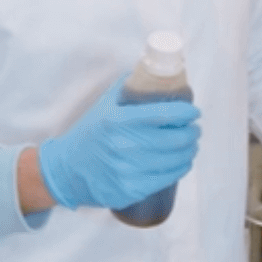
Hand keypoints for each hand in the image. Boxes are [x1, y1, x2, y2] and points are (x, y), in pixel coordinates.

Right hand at [36, 76, 200, 210]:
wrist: (66, 171)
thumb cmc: (88, 135)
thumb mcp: (102, 106)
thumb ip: (126, 88)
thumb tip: (151, 72)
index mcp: (117, 120)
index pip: (163, 113)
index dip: (185, 113)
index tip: (194, 112)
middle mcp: (124, 145)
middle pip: (175, 139)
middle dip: (192, 132)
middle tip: (195, 129)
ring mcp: (128, 170)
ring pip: (175, 160)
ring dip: (190, 150)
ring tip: (191, 145)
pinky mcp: (132, 189)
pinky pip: (167, 178)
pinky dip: (181, 168)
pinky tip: (183, 162)